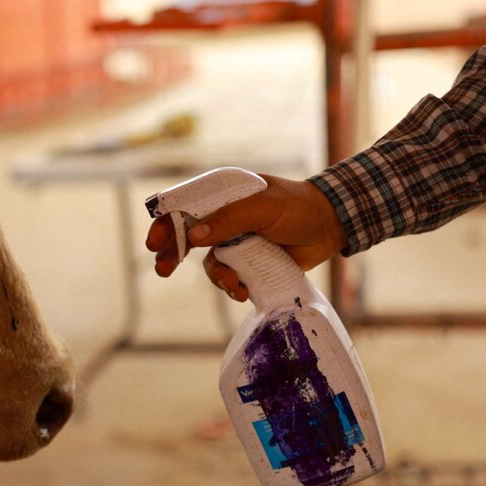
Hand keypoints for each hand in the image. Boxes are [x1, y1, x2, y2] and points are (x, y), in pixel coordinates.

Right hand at [145, 174, 346, 300]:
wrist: (331, 227)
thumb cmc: (298, 207)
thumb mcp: (263, 207)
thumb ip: (228, 219)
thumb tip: (194, 236)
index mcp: (222, 195)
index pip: (184, 206)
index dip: (166, 223)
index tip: (154, 243)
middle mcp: (222, 217)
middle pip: (187, 236)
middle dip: (173, 254)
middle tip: (162, 269)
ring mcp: (234, 241)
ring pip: (209, 263)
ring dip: (217, 277)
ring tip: (233, 285)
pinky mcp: (247, 262)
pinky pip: (228, 277)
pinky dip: (232, 286)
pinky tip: (244, 291)